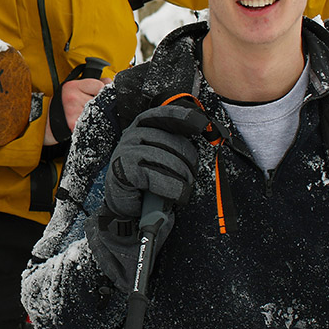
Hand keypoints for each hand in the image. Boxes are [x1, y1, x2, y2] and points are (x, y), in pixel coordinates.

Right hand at [43, 77, 110, 144]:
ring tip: (84, 115)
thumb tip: (109, 82)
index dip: (100, 90)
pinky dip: (91, 124)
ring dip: (95, 115)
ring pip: (98, 112)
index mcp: (72, 86)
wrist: (45, 122)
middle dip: (98, 104)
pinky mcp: (75, 125)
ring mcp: (74, 112)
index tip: (95, 94)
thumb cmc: (60, 105)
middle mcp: (72, 97)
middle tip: (86, 106)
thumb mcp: (72, 89)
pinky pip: (92, 123)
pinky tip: (82, 122)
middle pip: (100, 100)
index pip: (99, 85)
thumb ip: (90, 84)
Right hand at [87, 103, 208, 288]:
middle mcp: (132, 135)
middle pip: (172, 140)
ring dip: (181, 178)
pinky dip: (170, 188)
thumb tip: (205, 131)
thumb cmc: (151, 186)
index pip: (165, 115)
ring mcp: (125, 151)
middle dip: (188, 161)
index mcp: (143, 128)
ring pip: (166, 159)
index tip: (202, 124)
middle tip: (189, 178)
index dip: (185, 118)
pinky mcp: (123, 171)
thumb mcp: (165, 160)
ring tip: (182, 190)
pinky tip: (176, 196)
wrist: (129, 213)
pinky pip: (154, 175)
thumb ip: (176, 144)